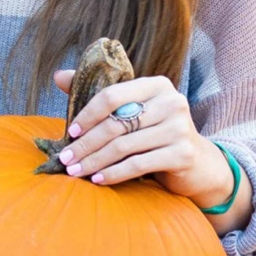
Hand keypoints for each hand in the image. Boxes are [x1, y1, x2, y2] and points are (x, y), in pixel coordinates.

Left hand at [52, 69, 242, 219]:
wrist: (197, 163)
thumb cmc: (155, 133)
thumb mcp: (133, 110)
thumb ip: (100, 94)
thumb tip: (58, 75)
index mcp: (156, 85)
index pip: (112, 95)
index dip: (87, 114)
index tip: (70, 133)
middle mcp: (172, 102)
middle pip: (116, 123)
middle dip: (86, 144)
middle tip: (65, 159)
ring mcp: (180, 128)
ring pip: (124, 146)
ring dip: (94, 161)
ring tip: (76, 171)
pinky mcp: (182, 154)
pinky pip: (137, 164)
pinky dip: (113, 173)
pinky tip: (98, 179)